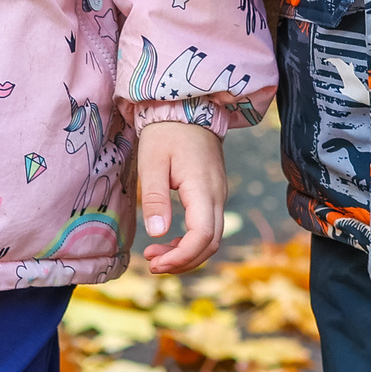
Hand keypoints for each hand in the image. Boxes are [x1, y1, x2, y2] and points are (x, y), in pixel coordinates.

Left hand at [135, 118, 227, 273]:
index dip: (181, 257)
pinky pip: (209, 227)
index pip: (203, 236)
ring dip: (186, 254)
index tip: (155, 262)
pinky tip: (169, 242)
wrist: (188, 108)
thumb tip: (157, 234)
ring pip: (212, 238)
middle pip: (211, 243)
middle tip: (151, 264)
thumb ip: (155, 198)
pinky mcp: (214, 194)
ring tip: (156, 256)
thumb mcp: (152, 163)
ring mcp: (219, 195)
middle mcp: (217, 195)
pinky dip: (191, 242)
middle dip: (182, 261)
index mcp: (203, 189)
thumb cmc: (166, 133)